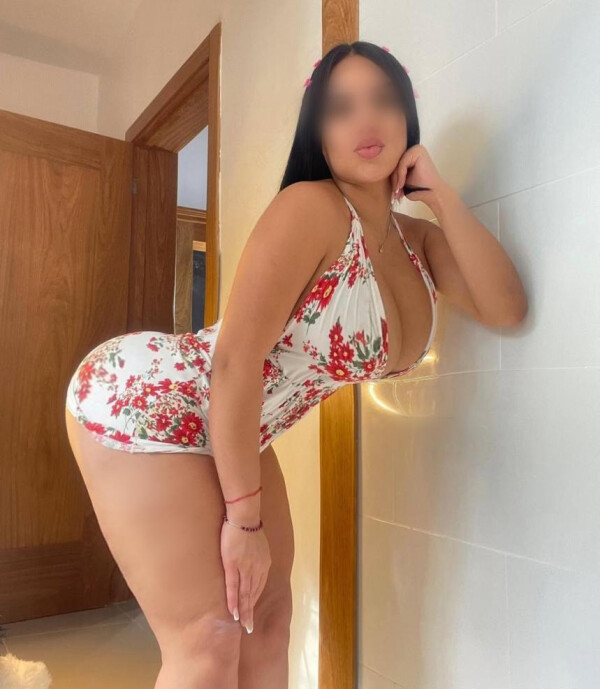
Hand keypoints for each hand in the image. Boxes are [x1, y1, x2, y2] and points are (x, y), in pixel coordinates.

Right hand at [221, 515, 271, 633]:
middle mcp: (258, 568)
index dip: (254, 599)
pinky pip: (234, 587)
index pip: (259, 586)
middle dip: (251, 611)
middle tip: (249, 627)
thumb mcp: (258, 543)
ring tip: (242, 625)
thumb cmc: (248, 525)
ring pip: (245, 594)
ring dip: (244, 611)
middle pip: (253, 594)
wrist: (244, 515)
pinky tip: (233, 612)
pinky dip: (234, 601)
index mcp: (264, 563)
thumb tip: (252, 559)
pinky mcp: (233, 565)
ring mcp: (246, 567)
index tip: (251, 610)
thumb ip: (256, 554)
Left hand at [390, 144, 449, 208]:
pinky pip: (402, 164)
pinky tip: (402, 185)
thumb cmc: (417, 189)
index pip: (394, 164)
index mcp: (410, 155)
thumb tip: (378, 171)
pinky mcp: (418, 151)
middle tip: (395, 193)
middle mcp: (413, 149)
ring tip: (398, 191)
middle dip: (394, 179)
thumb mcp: (402, 180)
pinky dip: (400, 176)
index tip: (393, 191)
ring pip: (397, 164)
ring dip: (396, 179)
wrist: (432, 194)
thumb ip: (394, 173)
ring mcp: (416, 149)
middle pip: (395, 163)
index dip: (392, 178)